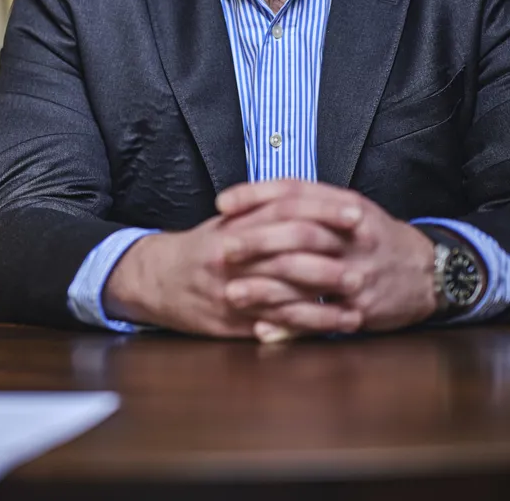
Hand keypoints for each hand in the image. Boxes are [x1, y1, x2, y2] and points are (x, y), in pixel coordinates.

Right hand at [102, 196, 363, 338]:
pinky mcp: (232, 322)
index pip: (285, 212)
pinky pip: (276, 325)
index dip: (323, 212)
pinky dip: (310, 325)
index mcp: (233, 227)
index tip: (356, 213)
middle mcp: (232, 257)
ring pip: (286, 294)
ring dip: (326, 298)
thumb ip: (261, 210)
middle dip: (332, 258)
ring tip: (360, 298)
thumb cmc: (199, 248)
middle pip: (289, 253)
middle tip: (367, 261)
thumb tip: (307, 198)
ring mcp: (231, 291)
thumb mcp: (226, 222)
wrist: (156, 280)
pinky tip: (336, 324)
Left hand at [216, 179, 437, 335]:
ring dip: (265, 288)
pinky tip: (262, 327)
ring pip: (306, 278)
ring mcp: (357, 272)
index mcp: (344, 204)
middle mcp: (351, 235)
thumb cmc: (371, 236)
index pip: (294, 191)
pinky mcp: (361, 308)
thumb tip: (250, 199)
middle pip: (297, 232)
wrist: (427, 272)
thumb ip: (305, 201)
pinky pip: (321, 318)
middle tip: (221, 249)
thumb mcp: (346, 207)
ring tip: (232, 293)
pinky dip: (290, 324)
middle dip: (256, 241)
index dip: (255, 195)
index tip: (222, 203)